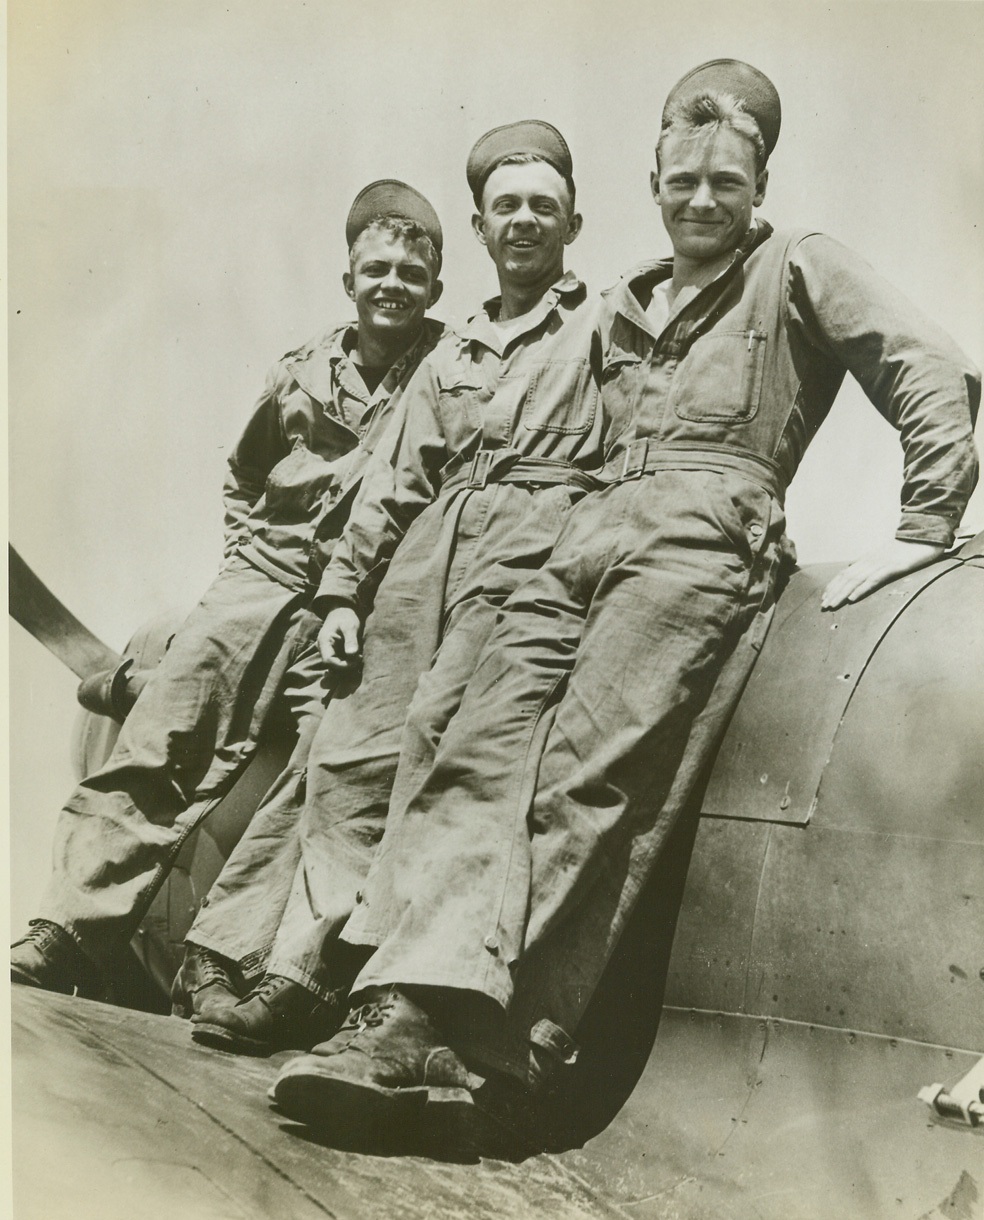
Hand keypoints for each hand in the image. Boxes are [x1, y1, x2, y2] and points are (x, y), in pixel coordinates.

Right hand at [317, 607, 362, 674]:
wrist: (343, 611)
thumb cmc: (346, 617)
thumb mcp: (350, 626)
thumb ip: (351, 640)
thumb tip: (352, 654)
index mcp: (324, 642)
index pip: (328, 660)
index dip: (342, 665)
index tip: (356, 661)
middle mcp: (324, 649)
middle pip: (332, 665)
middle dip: (346, 666)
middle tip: (360, 659)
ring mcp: (329, 651)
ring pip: (336, 666)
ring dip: (348, 666)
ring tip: (360, 658)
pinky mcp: (335, 653)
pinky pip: (340, 662)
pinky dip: (348, 663)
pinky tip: (357, 658)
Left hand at [821, 539, 945, 609]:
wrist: (924, 535)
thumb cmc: (906, 549)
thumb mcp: (885, 556)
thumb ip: (871, 564)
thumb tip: (854, 569)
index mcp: (868, 559)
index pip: (845, 573)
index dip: (834, 585)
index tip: (825, 597)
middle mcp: (870, 561)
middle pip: (847, 578)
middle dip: (834, 592)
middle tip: (823, 605)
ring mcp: (880, 563)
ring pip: (856, 580)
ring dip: (842, 593)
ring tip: (832, 604)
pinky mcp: (892, 567)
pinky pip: (874, 580)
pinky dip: (861, 589)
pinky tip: (853, 598)